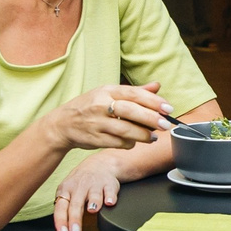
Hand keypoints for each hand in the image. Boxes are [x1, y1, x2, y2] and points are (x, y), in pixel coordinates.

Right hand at [51, 82, 174, 151]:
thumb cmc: (90, 107)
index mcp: (107, 90)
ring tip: (153, 137)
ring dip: (143, 135)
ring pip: (125, 130)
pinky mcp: (95, 139)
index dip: (153, 101)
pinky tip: (134, 142)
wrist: (63, 124)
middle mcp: (101, 105)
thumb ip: (134, 91)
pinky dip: (129, 143)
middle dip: (151, 118)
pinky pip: (118, 143)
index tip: (168, 108)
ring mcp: (97, 122)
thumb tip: (157, 86)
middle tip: (165, 124)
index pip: (133, 93)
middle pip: (130, 111)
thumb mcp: (108, 93)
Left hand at [51, 153, 125, 230]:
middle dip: (75, 218)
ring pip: (93, 195)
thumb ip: (63, 226)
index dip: (61, 220)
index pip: (60, 208)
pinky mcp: (109, 184)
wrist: (99, 164)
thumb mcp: (68, 202)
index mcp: (65, 192)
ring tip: (93, 210)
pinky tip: (110, 202)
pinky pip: (110, 190)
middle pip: (75, 204)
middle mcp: (78, 188)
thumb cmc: (80, 187)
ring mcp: (94, 185)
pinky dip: (111, 196)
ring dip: (93, 202)